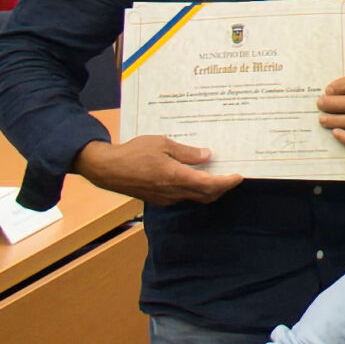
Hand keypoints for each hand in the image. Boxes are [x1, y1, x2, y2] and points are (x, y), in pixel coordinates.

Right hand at [74, 135, 240, 204]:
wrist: (105, 169)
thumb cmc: (132, 153)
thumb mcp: (162, 144)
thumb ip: (186, 152)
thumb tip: (207, 155)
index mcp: (176, 177)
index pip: (210, 185)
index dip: (227, 183)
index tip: (238, 176)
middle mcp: (173, 192)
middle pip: (206, 195)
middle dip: (221, 188)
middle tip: (231, 176)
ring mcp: (164, 198)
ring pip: (194, 198)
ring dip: (207, 189)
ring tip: (214, 174)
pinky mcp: (156, 199)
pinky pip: (181, 197)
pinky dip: (192, 190)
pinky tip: (192, 177)